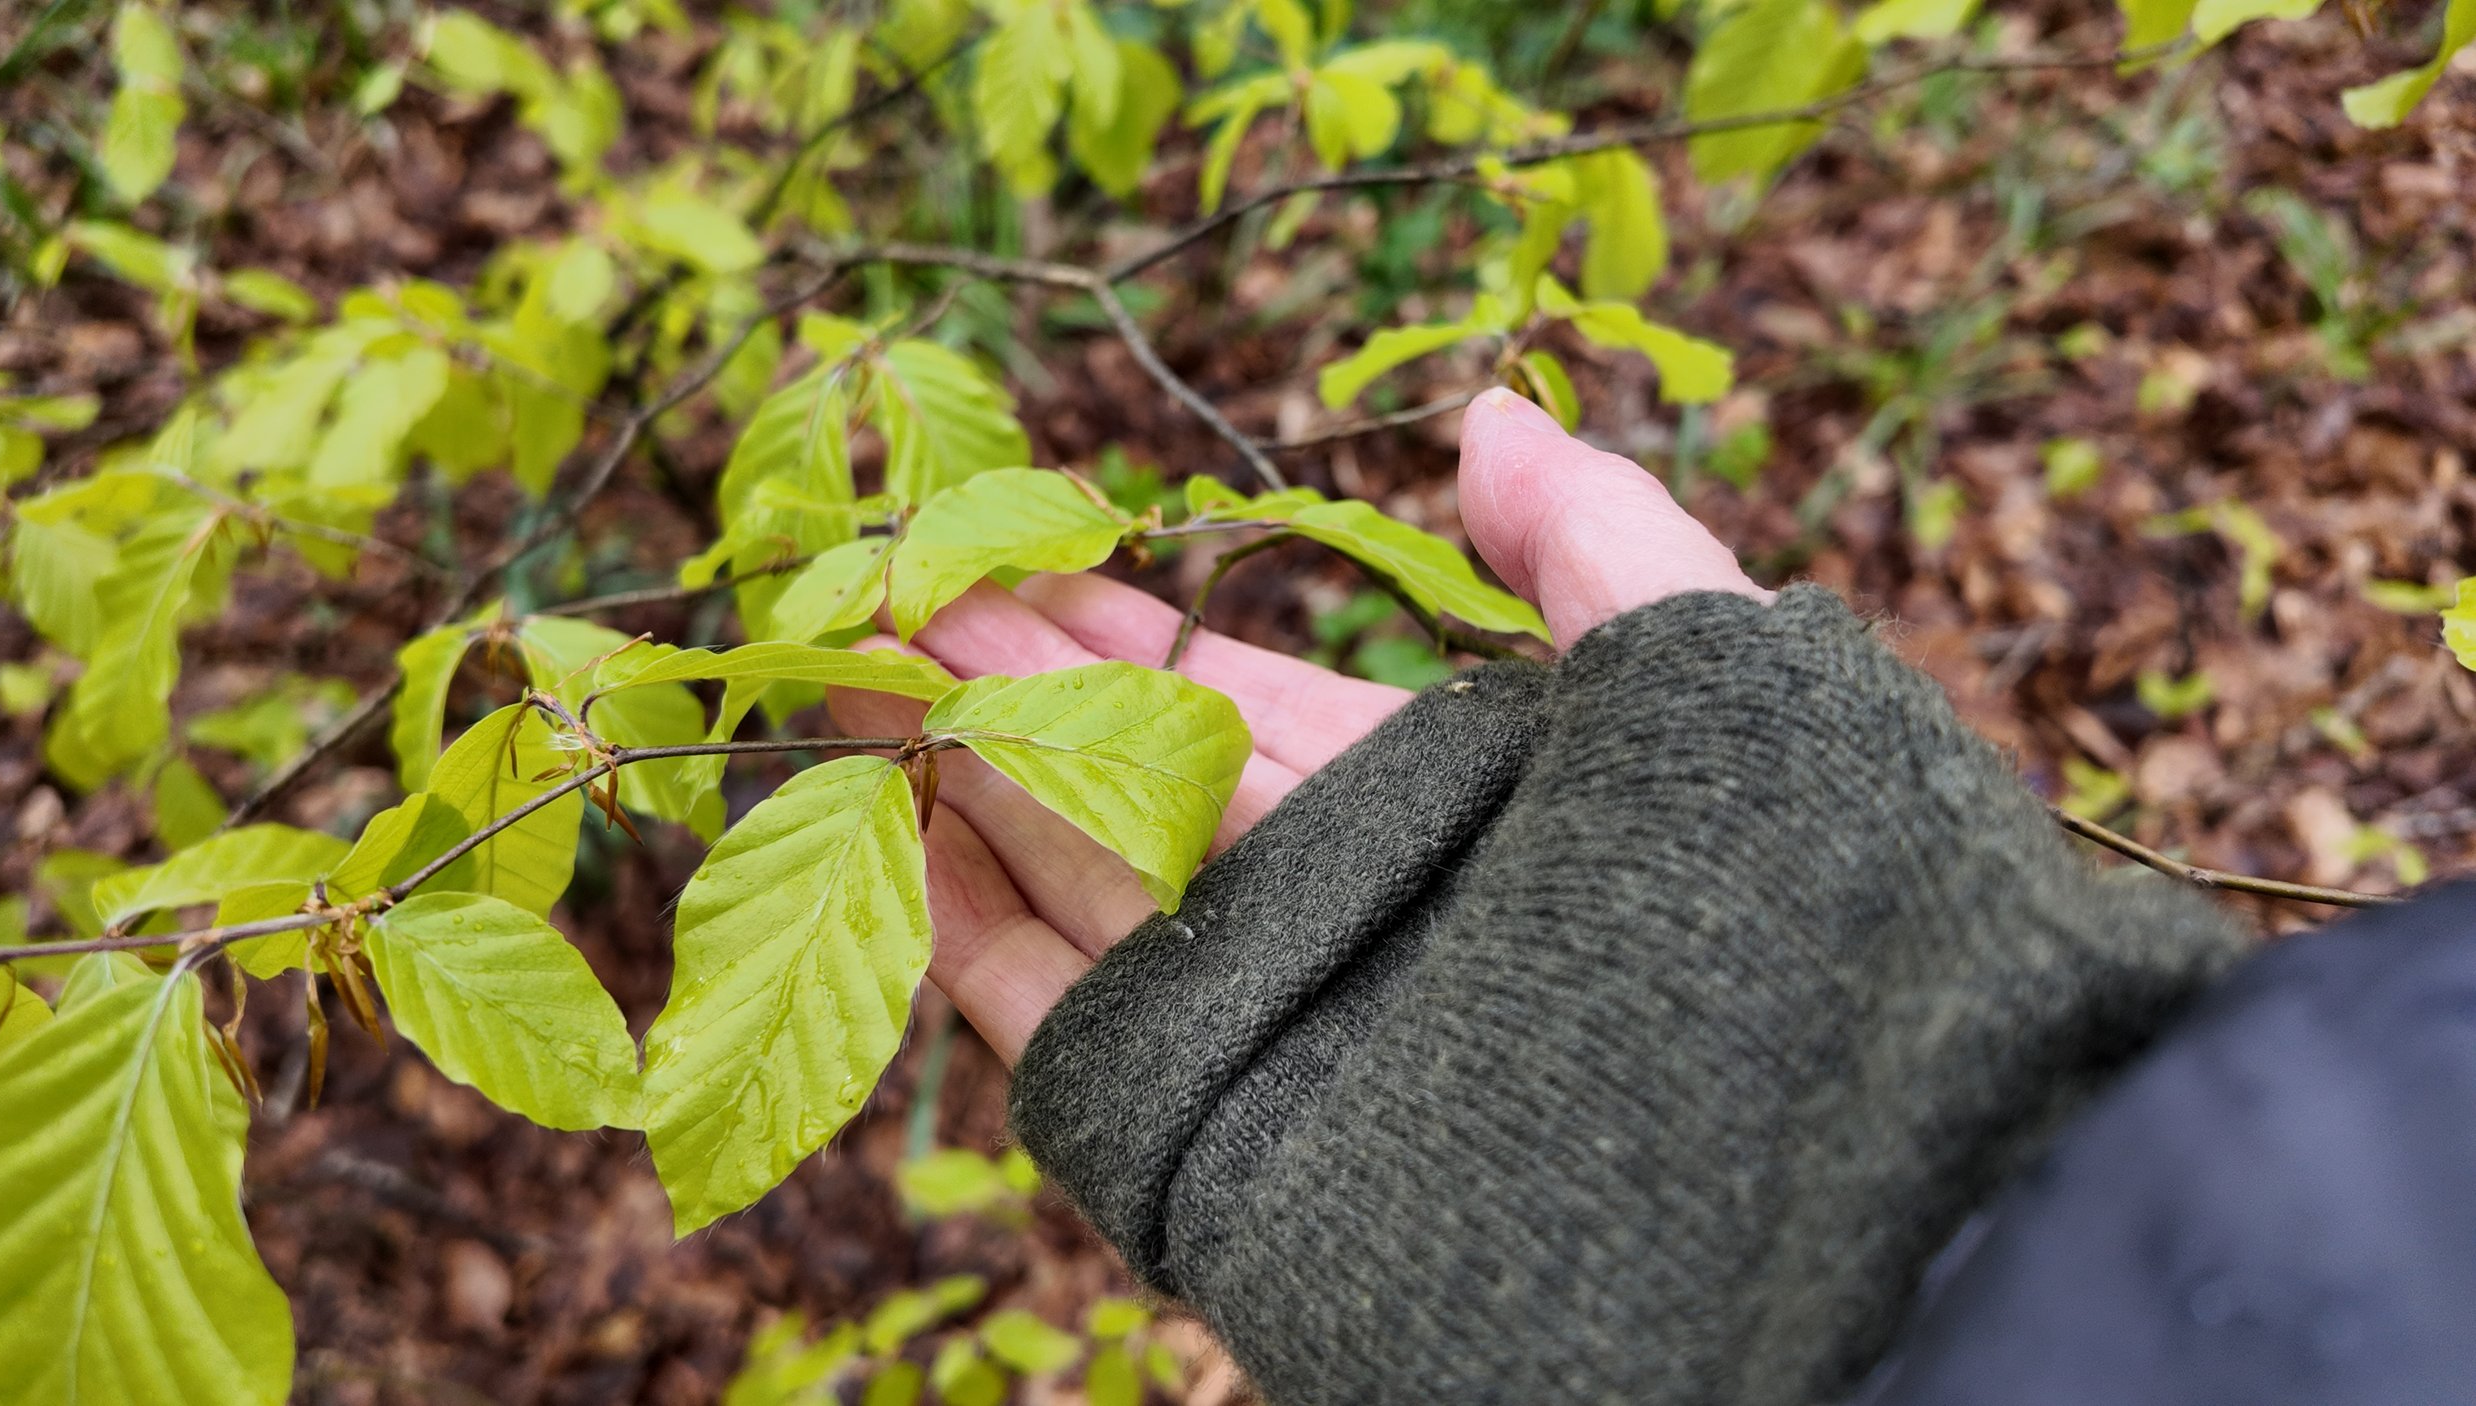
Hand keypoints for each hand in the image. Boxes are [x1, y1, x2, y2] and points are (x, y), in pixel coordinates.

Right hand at [827, 387, 1768, 1062]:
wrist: (1753, 1192)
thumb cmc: (1755, 918)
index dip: (1124, 619)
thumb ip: (1598, 541)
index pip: (1248, 694)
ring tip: (846, 665)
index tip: (1021, 542)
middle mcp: (1346, 909)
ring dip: (956, 769)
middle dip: (1012, 675)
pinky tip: (891, 823)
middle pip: (1135, 772)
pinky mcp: (1196, 1123)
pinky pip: (1052, 1009)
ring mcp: (1266, 1015)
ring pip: (1076, 871)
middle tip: (883, 581)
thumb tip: (1488, 415)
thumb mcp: (1708, 688)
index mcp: (1450, 811)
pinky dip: (960, 923)